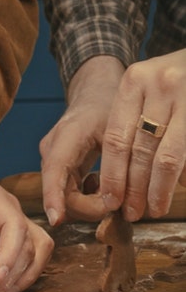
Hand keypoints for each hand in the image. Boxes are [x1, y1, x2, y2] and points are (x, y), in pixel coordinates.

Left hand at [0, 110, 53, 291]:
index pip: (13, 224)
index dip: (11, 253)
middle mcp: (10, 207)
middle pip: (30, 243)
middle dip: (12, 274)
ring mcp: (16, 219)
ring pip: (38, 250)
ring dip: (23, 277)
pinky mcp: (14, 232)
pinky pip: (32, 254)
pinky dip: (22, 273)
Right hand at [40, 56, 123, 223]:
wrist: (96, 92)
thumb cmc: (111, 107)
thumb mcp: (122, 131)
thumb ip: (119, 166)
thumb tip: (117, 203)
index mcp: (67, 135)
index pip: (54, 170)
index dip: (54, 197)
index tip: (56, 220)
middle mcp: (52, 149)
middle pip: (60, 192)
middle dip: (87, 206)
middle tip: (115, 204)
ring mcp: (52, 159)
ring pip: (64, 195)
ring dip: (88, 203)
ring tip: (110, 191)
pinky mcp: (58, 167)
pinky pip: (68, 191)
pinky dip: (86, 197)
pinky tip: (100, 185)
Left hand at [99, 49, 185, 219]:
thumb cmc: (173, 80)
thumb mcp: (147, 88)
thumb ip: (132, 123)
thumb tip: (120, 181)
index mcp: (135, 81)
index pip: (117, 138)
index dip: (113, 174)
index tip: (111, 201)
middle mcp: (162, 85)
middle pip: (141, 151)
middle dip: (135, 188)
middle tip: (133, 212)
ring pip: (168, 158)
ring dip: (159, 189)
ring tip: (155, 208)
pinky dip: (182, 176)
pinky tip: (179, 187)